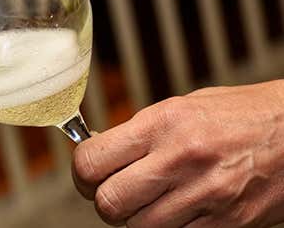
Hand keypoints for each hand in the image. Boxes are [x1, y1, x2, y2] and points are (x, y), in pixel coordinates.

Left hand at [72, 80, 283, 226]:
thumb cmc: (241, 115)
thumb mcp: (183, 108)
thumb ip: (141, 134)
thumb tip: (102, 154)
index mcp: (163, 123)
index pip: (92, 161)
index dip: (83, 173)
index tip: (89, 173)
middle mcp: (179, 159)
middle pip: (109, 202)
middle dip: (104, 201)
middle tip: (115, 192)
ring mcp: (204, 195)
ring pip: (139, 227)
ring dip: (137, 218)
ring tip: (152, 200)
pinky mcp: (226, 223)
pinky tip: (180, 209)